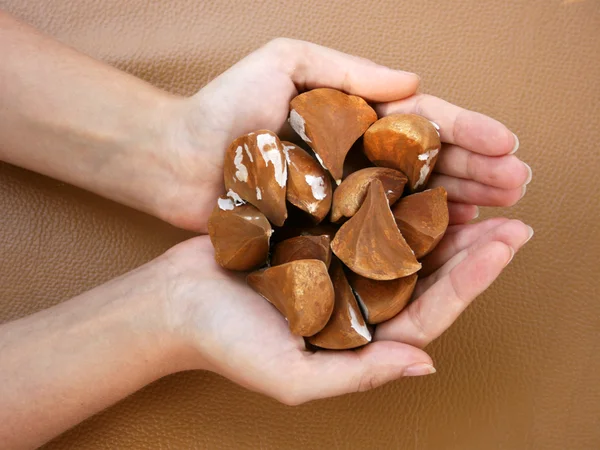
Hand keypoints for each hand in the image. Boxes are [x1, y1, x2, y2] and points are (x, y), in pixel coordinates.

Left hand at [158, 38, 530, 231]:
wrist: (176, 160)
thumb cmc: (225, 106)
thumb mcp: (286, 63)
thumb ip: (350, 71)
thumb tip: (415, 83)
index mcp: (354, 117)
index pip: (423, 123)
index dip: (467, 132)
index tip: (507, 144)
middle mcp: (356, 158)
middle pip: (427, 165)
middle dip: (476, 172)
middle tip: (520, 185)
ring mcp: (342, 196)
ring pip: (411, 200)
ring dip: (458, 205)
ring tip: (500, 213)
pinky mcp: (322, 229)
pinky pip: (376, 234)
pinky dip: (414, 237)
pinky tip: (448, 240)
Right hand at [161, 216, 531, 404]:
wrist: (174, 301)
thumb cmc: (225, 344)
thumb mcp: (293, 377)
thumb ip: (359, 375)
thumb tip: (425, 365)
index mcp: (359, 336)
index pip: (428, 312)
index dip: (470, 283)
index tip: (504, 247)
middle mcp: (355, 299)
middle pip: (424, 274)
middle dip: (470, 249)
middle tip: (513, 215)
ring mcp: (337, 264)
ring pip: (400, 241)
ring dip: (439, 218)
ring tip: (477, 192)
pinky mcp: (316, 235)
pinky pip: (362, 215)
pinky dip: (390, 197)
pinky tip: (414, 173)